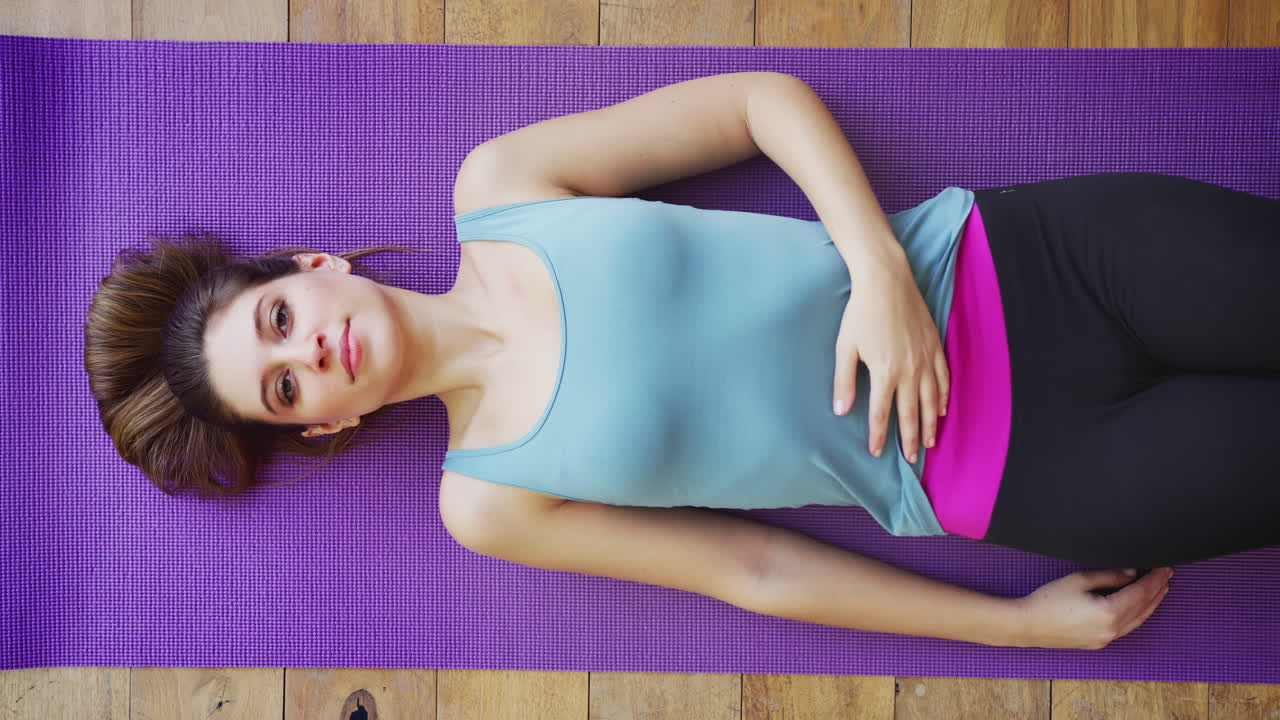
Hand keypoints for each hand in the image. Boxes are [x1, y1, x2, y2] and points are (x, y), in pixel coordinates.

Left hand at [832, 256, 949, 461]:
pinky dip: (944, 396)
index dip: (880, 436)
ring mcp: (925, 358)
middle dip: (911, 439)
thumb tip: (841, 411)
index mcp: (885, 372)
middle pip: (911, 413)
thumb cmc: (861, 313)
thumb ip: (844, 381)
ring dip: (931, 423)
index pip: (882, 413)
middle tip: (914, 459)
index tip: (877, 453)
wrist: (887, 280)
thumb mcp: (845, 347)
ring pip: (932, 399)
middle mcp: (909, 370)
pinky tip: (943, 409)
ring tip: (931, 442)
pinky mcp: (935, 346)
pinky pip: (944, 378)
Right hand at [1012, 567, 1173, 648]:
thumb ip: (1109, 576)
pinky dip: (1137, 615)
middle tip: (1167, 574)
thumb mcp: (1079, 580)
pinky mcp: (1099, 642)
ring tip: (1160, 589)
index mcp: (1109, 613)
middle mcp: (1112, 630)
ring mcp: (1106, 639)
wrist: (1028, 624)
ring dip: (1151, 604)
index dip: (1155, 579)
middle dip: (1158, 590)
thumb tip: (1132, 573)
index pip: (1141, 593)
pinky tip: (1139, 606)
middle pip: (1144, 608)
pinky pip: (1127, 628)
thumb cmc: (1049, 600)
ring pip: (1138, 620)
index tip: (1165, 567)